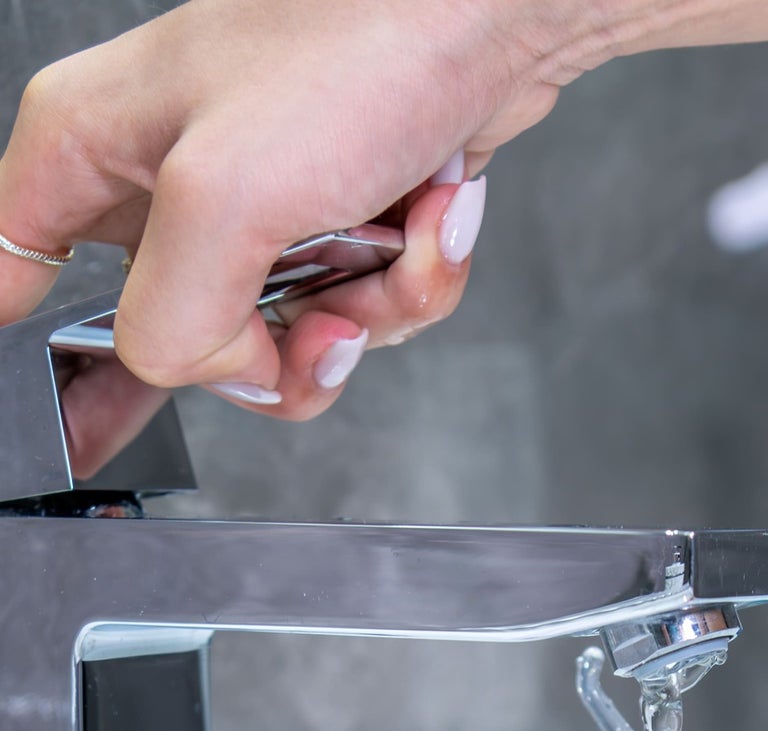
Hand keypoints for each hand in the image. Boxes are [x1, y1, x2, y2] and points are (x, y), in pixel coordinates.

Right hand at [0, 0, 577, 472]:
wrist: (492, 10)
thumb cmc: (357, 40)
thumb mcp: (227, 197)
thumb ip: (175, 314)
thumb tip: (191, 369)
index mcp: (90, 151)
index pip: (14, 274)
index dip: (50, 361)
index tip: (81, 424)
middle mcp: (163, 178)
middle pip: (191, 343)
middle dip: (285, 346)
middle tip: (327, 309)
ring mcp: (254, 201)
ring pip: (293, 336)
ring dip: (373, 306)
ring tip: (397, 231)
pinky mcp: (335, 212)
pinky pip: (363, 303)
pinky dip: (415, 277)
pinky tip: (432, 214)